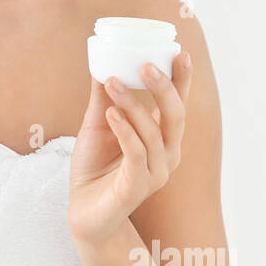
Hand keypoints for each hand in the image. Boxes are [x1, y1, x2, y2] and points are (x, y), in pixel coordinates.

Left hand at [68, 53, 192, 242]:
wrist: (83, 212)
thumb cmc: (94, 167)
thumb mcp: (97, 125)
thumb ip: (103, 98)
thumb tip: (102, 63)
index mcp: (163, 138)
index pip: (177, 105)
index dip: (182, 80)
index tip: (181, 52)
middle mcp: (166, 155)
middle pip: (175, 116)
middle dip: (164, 88)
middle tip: (145, 64)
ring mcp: (154, 173)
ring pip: (152, 133)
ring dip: (133, 104)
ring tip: (111, 82)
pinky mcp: (136, 188)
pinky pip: (136, 154)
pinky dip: (125, 131)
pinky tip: (111, 113)